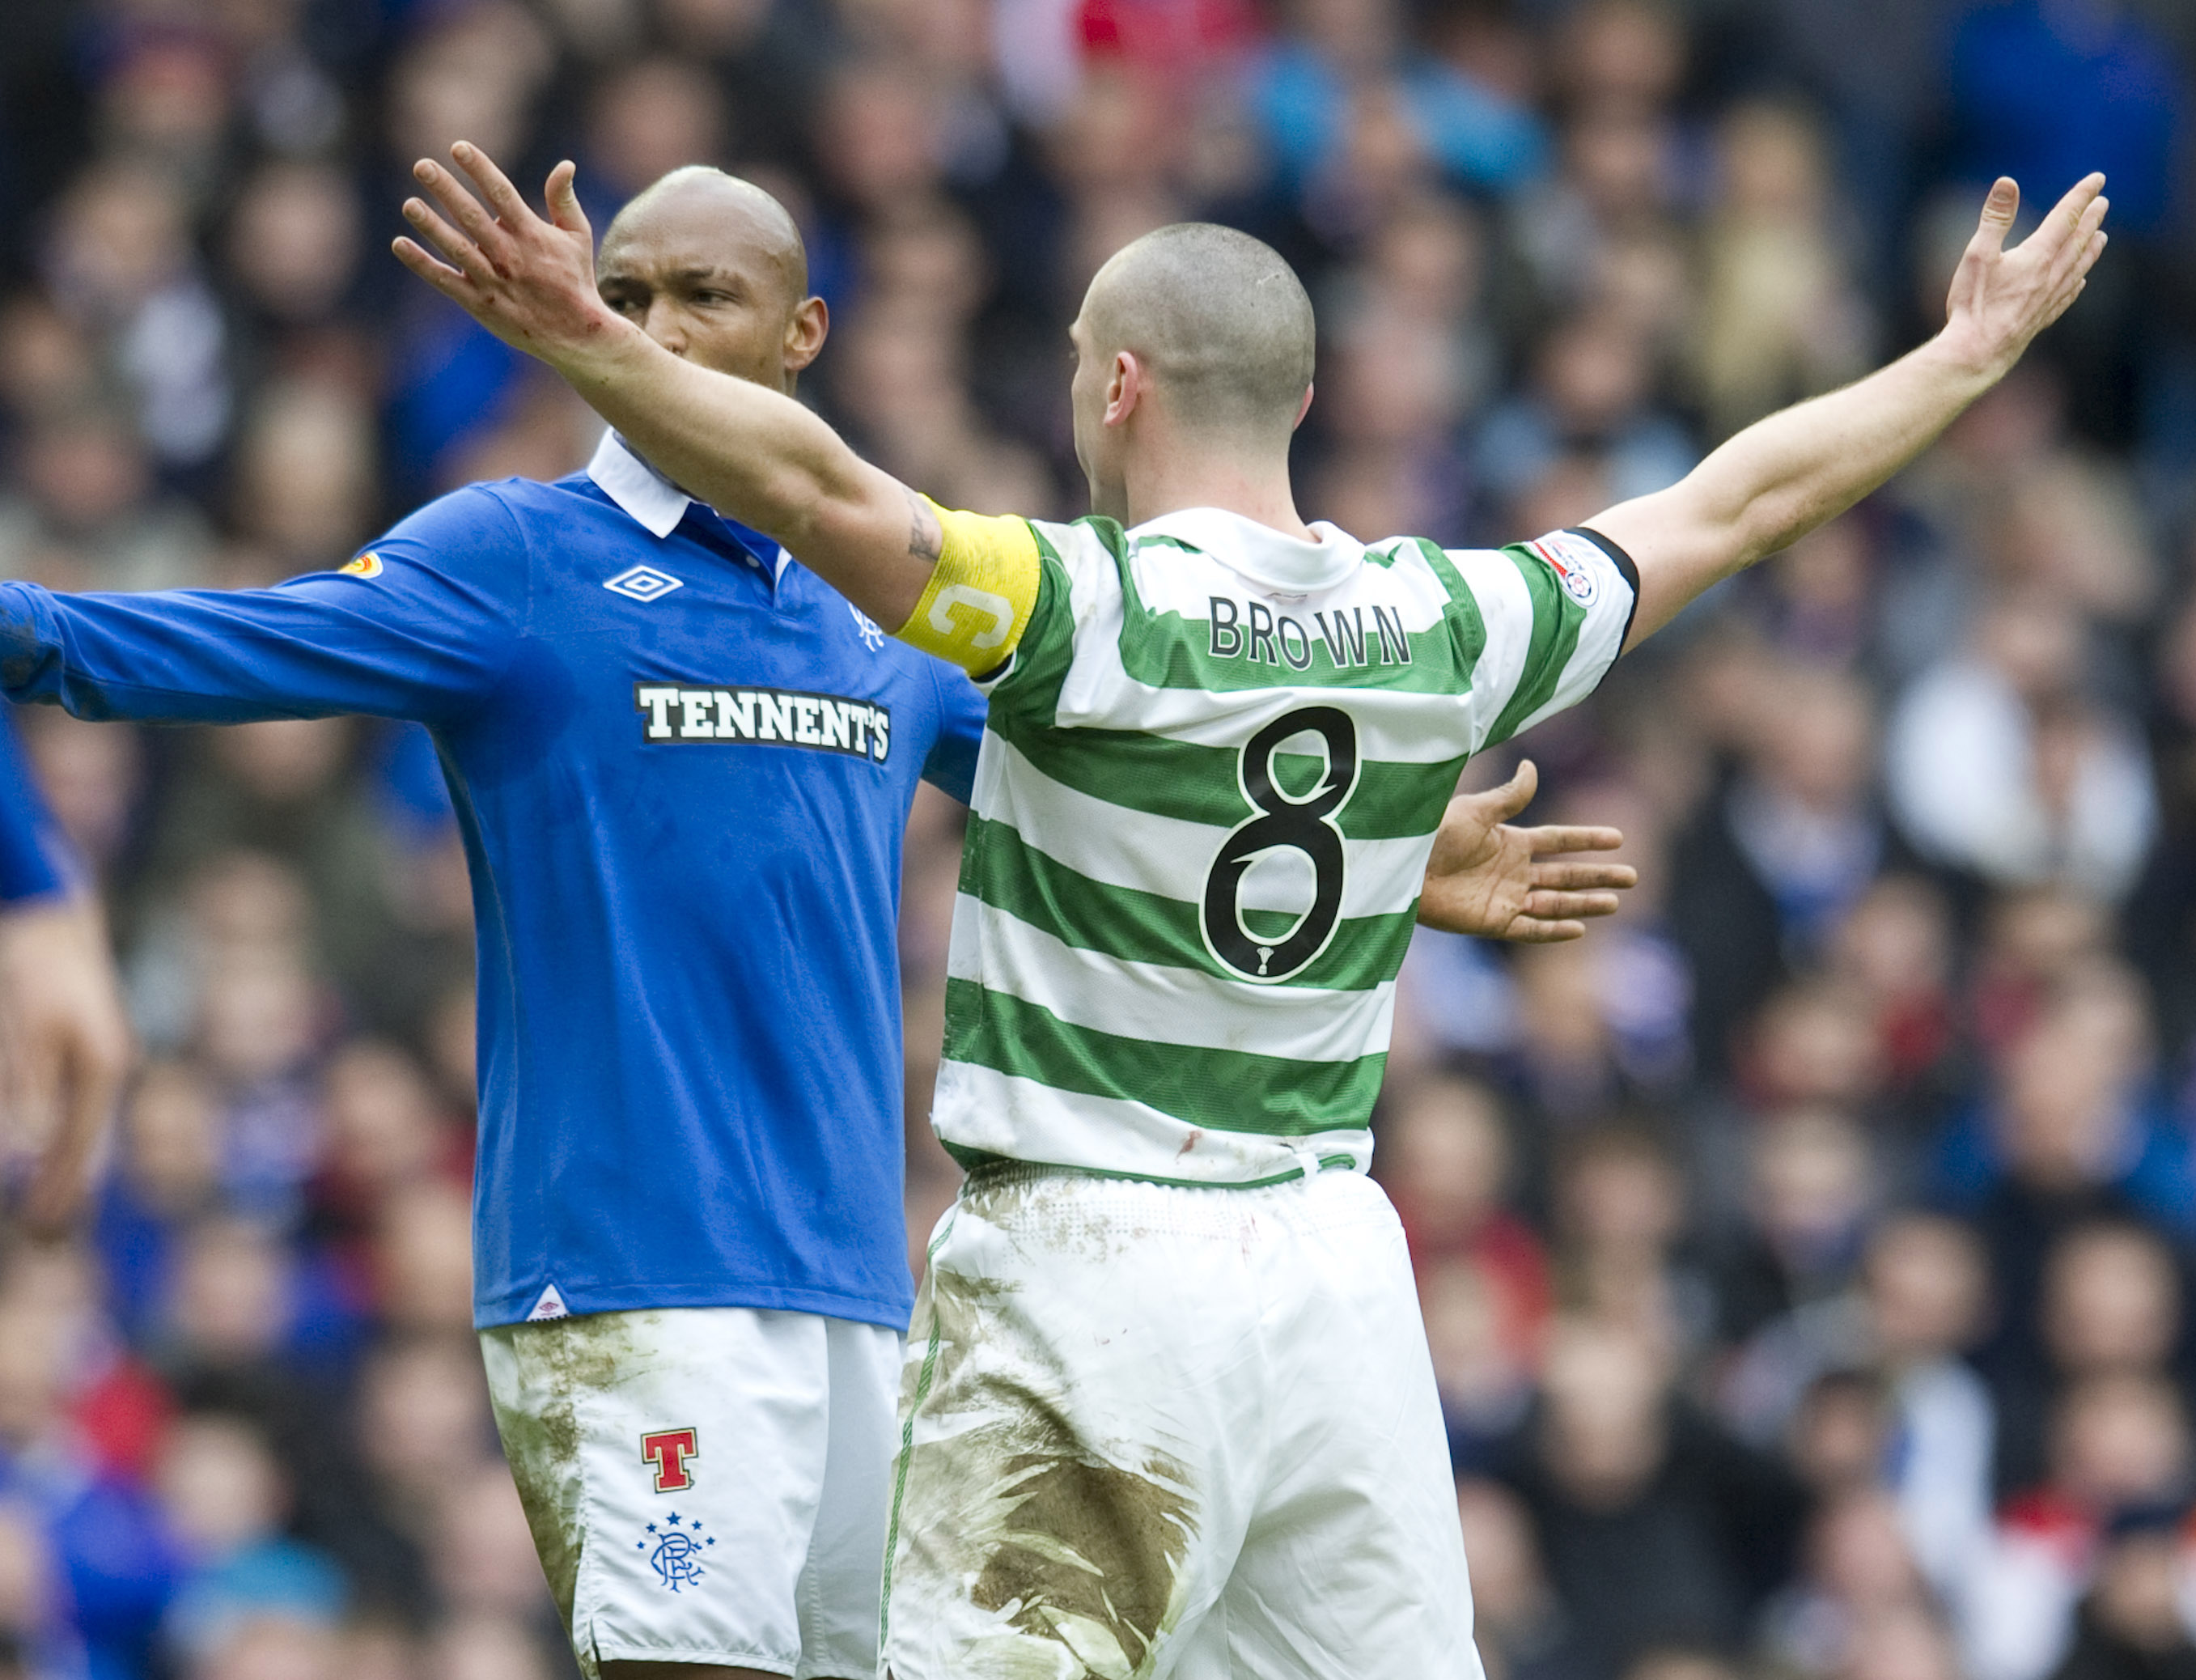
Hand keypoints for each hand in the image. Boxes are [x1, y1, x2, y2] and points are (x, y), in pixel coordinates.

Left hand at [0, 896, 131, 1233]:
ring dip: (63, 1169)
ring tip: (43, 1210)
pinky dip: (60, 1138)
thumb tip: (21, 1152)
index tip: (38, 1232)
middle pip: (89, 1145)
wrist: (47, 913)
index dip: (58, 1194)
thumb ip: (23, 1091)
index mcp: (101, 1071)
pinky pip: (74, 1108)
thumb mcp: (23, 1030)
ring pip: (83, 1128)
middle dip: (66, 1192)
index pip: (80, 1149)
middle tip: (43, 1238)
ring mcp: (98, 1059)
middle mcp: (107, 1070)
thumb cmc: (30, 968)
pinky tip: (43, 1151)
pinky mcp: (82, 1050)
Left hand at [393, 144, 627, 372]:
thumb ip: (563, 199)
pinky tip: (400, 244)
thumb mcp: (577, 236)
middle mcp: (510, 255)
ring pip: (457, 248)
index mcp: (532, 234)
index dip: (479, 169)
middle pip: (472, 217)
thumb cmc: (574, 280)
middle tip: (422, 166)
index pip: (501, 194)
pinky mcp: (480, 304)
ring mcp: (493, 281)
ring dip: (431, 226)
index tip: (458, 147)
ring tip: (409, 204)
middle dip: (446, 190)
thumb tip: (565, 164)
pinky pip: (446, 281)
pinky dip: (422, 264)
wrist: (575, 335)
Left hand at [1416, 761, 1636, 942]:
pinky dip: (1553, 930)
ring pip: (1554, 903)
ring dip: (1584, 903)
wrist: (1403, 867)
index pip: (1557, 840)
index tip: (1618, 838)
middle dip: (1597, 876)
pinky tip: (1580, 929)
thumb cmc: (1433, 834)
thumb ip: (1509, 796)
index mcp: (1509, 841)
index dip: (1586, 840)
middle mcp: (1511, 871)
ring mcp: (1503, 898)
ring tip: (1615, 903)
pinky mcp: (1491, 922)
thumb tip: (1531, 767)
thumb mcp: (1476, 810)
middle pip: (1564, 875)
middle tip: (1632, 876)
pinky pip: (1529, 929)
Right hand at [1939, 173, 2108, 382]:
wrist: (1978, 353)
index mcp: (2038, 256)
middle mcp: (2051, 275)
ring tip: (2102, 237)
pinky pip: (2068, 296)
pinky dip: (2078, 283)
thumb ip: (1994, 218)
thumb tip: (2007, 182)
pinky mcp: (2041, 318)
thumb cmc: (1973, 305)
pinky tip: (2081, 282)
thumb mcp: (1977, 255)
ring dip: (2091, 250)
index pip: (2066, 217)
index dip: (2081, 195)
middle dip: (2091, 218)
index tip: (2097, 179)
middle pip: (2078, 240)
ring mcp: (2049, 299)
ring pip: (2078, 267)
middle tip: (2103, 202)